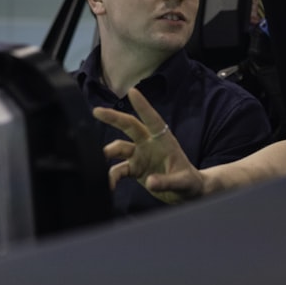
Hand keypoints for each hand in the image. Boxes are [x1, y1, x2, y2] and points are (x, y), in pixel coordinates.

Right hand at [92, 87, 205, 203]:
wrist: (186, 193)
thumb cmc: (189, 182)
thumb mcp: (183, 183)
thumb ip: (167, 182)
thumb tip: (150, 182)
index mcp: (164, 141)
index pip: (152, 120)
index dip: (143, 106)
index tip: (132, 91)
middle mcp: (149, 144)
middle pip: (129, 126)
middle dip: (113, 118)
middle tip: (96, 111)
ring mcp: (140, 155)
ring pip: (119, 148)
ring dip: (107, 153)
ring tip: (98, 163)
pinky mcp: (134, 168)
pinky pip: (118, 169)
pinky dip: (111, 177)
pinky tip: (109, 186)